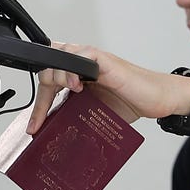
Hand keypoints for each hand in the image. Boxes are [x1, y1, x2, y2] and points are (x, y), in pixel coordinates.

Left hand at [26, 43, 189, 134]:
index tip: (33, 128)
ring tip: (66, 93)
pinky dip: (73, 69)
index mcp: (76, 76)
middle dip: (41, 94)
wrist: (157, 100)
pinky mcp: (103, 59)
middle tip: (42, 119)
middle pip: (47, 68)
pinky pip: (80, 54)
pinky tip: (76, 86)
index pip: (47, 83)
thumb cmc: (128, 103)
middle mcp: (80, 64)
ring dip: (55, 77)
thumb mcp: (92, 113)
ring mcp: (91, 59)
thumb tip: (53, 134)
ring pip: (58, 57)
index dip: (37, 106)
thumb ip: (74, 115)